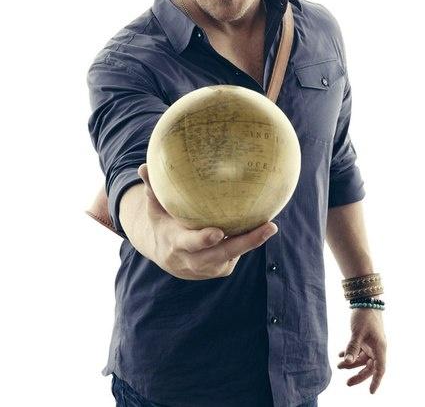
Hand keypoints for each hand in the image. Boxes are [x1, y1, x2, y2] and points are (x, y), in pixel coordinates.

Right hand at [137, 163, 277, 279]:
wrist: (167, 256)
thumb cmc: (163, 223)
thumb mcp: (155, 209)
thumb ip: (152, 190)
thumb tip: (143, 166)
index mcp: (176, 244)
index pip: (190, 244)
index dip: (203, 240)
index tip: (218, 232)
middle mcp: (192, 261)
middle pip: (221, 254)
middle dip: (246, 243)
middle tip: (268, 227)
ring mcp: (208, 269)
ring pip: (232, 256)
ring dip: (251, 243)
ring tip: (269, 226)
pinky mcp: (220, 270)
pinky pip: (235, 256)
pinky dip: (246, 244)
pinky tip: (258, 228)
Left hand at [337, 306, 386, 393]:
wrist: (366, 299)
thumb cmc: (364, 315)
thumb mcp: (357, 332)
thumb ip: (352, 347)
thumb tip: (347, 362)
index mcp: (380, 348)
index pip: (379, 369)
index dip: (376, 381)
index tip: (371, 392)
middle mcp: (377, 347)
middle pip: (369, 367)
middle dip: (358, 375)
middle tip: (347, 383)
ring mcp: (372, 343)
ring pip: (362, 359)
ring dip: (351, 362)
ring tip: (338, 366)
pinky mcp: (366, 338)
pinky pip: (359, 350)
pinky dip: (350, 353)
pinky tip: (340, 354)